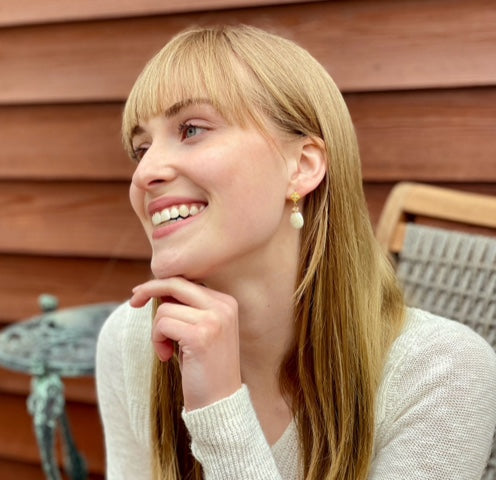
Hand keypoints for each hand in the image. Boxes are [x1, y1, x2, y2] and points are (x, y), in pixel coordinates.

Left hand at [130, 277, 241, 410]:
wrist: (219, 403)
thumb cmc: (205, 367)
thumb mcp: (201, 331)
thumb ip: (187, 308)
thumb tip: (158, 290)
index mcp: (226, 302)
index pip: (187, 281)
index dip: (161, 285)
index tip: (141, 293)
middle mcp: (223, 306)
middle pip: (176, 284)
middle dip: (149, 289)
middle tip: (133, 300)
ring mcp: (214, 320)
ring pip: (164, 309)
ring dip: (157, 332)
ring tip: (166, 351)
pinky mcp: (200, 336)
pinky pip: (162, 324)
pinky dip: (157, 340)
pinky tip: (166, 357)